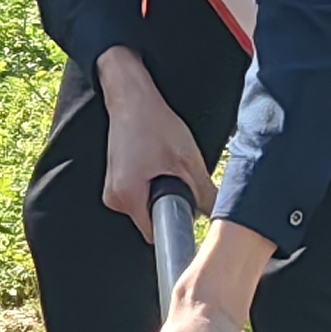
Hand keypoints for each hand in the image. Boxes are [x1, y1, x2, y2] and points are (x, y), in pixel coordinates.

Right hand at [94, 48, 211, 238]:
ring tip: (164, 166)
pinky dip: (149, 185)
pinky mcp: (113, 181)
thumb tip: (219, 214)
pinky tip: (155, 164)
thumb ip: (204, 192)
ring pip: (144, 207)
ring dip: (159, 194)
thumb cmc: (154, 123)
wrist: (130, 98)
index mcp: (127, 196)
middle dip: (168, 204)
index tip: (186, 209)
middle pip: (149, 220)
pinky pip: (137, 195)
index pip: (154, 233)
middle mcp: (113, 197)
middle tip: (177, 177)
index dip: (175, 224)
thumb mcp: (187, 159)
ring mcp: (110, 189)